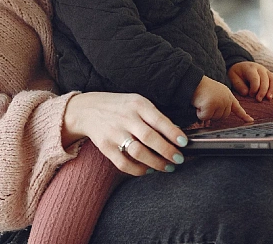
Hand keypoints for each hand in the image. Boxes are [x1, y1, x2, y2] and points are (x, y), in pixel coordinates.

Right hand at [62, 92, 186, 176]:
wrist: (88, 109)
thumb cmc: (119, 106)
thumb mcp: (137, 102)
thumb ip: (153, 116)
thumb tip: (175, 133)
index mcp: (137, 104)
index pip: (158, 120)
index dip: (173, 133)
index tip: (184, 143)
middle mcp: (126, 118)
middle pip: (150, 138)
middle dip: (167, 151)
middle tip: (179, 159)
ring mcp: (115, 133)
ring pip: (138, 152)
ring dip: (156, 163)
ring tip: (167, 167)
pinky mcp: (106, 147)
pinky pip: (124, 163)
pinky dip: (138, 170)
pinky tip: (148, 170)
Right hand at [192, 76, 251, 122]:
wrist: (193, 81)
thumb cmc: (201, 88)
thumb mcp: (214, 94)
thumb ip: (219, 104)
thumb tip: (215, 118)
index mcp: (227, 95)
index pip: (237, 107)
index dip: (243, 115)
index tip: (250, 120)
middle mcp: (226, 98)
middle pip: (223, 116)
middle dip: (213, 113)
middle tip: (206, 103)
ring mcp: (220, 102)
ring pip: (214, 118)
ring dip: (206, 113)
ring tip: (202, 102)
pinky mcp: (211, 105)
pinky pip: (205, 117)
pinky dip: (200, 113)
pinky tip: (199, 104)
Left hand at [227, 61, 272, 100]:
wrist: (241, 67)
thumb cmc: (237, 74)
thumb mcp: (233, 77)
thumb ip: (238, 85)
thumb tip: (247, 93)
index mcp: (250, 68)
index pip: (255, 78)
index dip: (254, 88)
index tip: (250, 95)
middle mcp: (260, 68)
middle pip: (265, 79)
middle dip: (263, 90)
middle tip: (259, 100)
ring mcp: (267, 71)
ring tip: (269, 98)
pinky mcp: (271, 75)